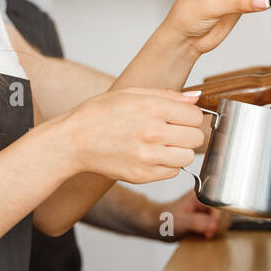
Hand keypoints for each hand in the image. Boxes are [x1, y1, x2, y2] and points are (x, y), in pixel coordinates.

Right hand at [57, 88, 205, 184]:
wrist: (73, 141)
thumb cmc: (99, 114)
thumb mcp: (131, 94)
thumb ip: (167, 95)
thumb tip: (195, 98)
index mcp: (151, 108)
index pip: (195, 116)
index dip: (190, 116)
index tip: (181, 117)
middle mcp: (152, 132)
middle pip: (197, 137)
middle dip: (189, 133)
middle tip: (173, 130)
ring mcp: (148, 157)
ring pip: (188, 157)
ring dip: (180, 150)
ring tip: (163, 144)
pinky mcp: (143, 176)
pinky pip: (173, 172)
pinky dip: (168, 165)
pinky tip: (152, 155)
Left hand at [151, 189, 232, 240]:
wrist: (157, 225)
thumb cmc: (164, 219)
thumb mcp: (179, 222)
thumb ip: (196, 222)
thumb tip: (214, 225)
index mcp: (200, 194)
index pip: (219, 204)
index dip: (217, 219)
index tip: (210, 230)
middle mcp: (206, 199)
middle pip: (225, 211)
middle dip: (218, 225)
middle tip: (207, 234)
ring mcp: (208, 209)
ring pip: (224, 219)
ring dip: (217, 229)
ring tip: (205, 234)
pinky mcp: (208, 217)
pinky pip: (219, 224)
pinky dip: (215, 232)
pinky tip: (205, 235)